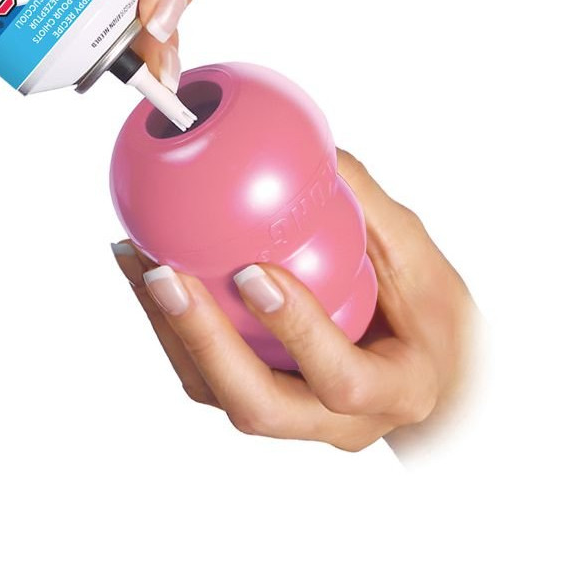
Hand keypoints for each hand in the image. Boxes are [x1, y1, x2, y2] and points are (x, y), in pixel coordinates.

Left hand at [111, 150, 477, 452]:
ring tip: (136, 259)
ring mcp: (294, 422)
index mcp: (396, 392)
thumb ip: (375, 216)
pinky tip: (144, 268)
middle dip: (202, 340)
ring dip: (170, 328)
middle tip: (163, 273)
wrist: (436, 384)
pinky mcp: (259, 405)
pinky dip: (169, 323)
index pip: (342, 379)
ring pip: (217, 393)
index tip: (254, 274)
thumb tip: (318, 149)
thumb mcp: (425, 266)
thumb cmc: (435, 321)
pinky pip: (204, 375)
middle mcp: (338, 424)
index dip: (297, 331)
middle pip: (257, 406)